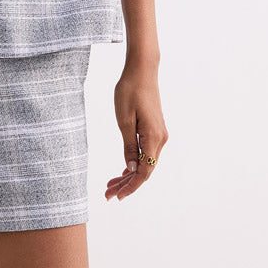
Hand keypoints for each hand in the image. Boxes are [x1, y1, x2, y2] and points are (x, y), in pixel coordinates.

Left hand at [105, 60, 167, 201]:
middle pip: (144, 170)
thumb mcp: (124, 120)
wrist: (142, 70)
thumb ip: (128, 146)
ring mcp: (159, 135)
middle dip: (127, 184)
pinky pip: (146, 152)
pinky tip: (123, 169)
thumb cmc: (130, 91)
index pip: (143, 172)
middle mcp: (160, 140)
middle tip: (107, 194)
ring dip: (129, 174)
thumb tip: (130, 169)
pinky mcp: (155, 130)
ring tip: (111, 185)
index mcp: (153, 138)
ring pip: (145, 162)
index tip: (116, 196)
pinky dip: (134, 162)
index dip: (130, 187)